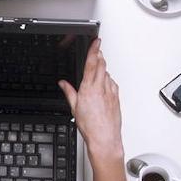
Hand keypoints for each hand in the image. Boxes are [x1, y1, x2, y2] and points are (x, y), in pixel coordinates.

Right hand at [58, 39, 123, 159]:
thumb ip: (69, 92)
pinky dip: (108, 79)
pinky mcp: (116, 98)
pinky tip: (104, 82)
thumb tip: (63, 83)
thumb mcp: (75, 108)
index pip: (92, 64)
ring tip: (99, 65)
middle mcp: (102, 88)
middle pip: (102, 65)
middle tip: (96, 49)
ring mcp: (111, 92)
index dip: (94, 50)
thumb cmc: (90, 126)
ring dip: (103, 67)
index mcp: (89, 88)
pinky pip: (112, 83)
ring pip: (107, 73)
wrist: (105, 138)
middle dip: (99, 56)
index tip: (96, 42)